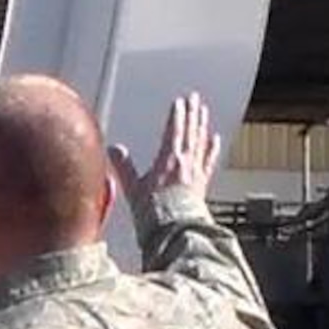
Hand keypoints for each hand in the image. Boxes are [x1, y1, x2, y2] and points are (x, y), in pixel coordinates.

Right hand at [110, 91, 222, 210]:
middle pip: (190, 132)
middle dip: (192, 113)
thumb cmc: (154, 213)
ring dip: (202, 125)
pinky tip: (215, 139)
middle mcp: (185, 163)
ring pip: (201, 142)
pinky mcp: (202, 182)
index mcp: (168, 161)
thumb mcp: (133, 189)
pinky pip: (209, 160)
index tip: (179, 101)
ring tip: (203, 112)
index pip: (174, 131)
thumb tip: (114, 149)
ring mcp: (196, 172)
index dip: (176, 114)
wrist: (175, 230)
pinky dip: (212, 148)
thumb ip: (124, 167)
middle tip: (195, 99)